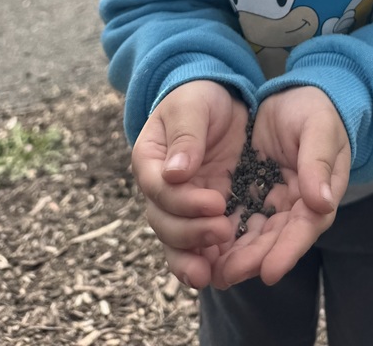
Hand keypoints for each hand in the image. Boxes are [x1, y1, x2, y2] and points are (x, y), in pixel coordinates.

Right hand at [131, 80, 248, 288]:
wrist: (218, 101)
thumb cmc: (199, 97)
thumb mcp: (193, 106)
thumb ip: (186, 136)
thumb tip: (175, 173)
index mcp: (150, 159)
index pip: (158, 189)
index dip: (184, 201)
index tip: (216, 202)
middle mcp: (159, 188)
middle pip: (163, 222)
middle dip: (191, 231)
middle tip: (223, 229)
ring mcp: (180, 204)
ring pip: (175, 241)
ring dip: (191, 257)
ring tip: (213, 272)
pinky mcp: (201, 214)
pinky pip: (195, 245)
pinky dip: (203, 261)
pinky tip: (217, 275)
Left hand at [212, 86, 350, 287]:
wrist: (293, 97)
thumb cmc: (314, 111)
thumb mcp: (319, 128)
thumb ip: (318, 162)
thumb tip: (322, 203)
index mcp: (318, 194)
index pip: (305, 228)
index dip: (288, 251)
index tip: (269, 272)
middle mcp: (292, 208)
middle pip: (272, 242)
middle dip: (250, 260)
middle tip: (226, 274)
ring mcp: (266, 204)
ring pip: (248, 238)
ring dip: (230, 256)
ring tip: (208, 271)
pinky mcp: (243, 196)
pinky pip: (229, 221)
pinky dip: (214, 237)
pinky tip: (196, 250)